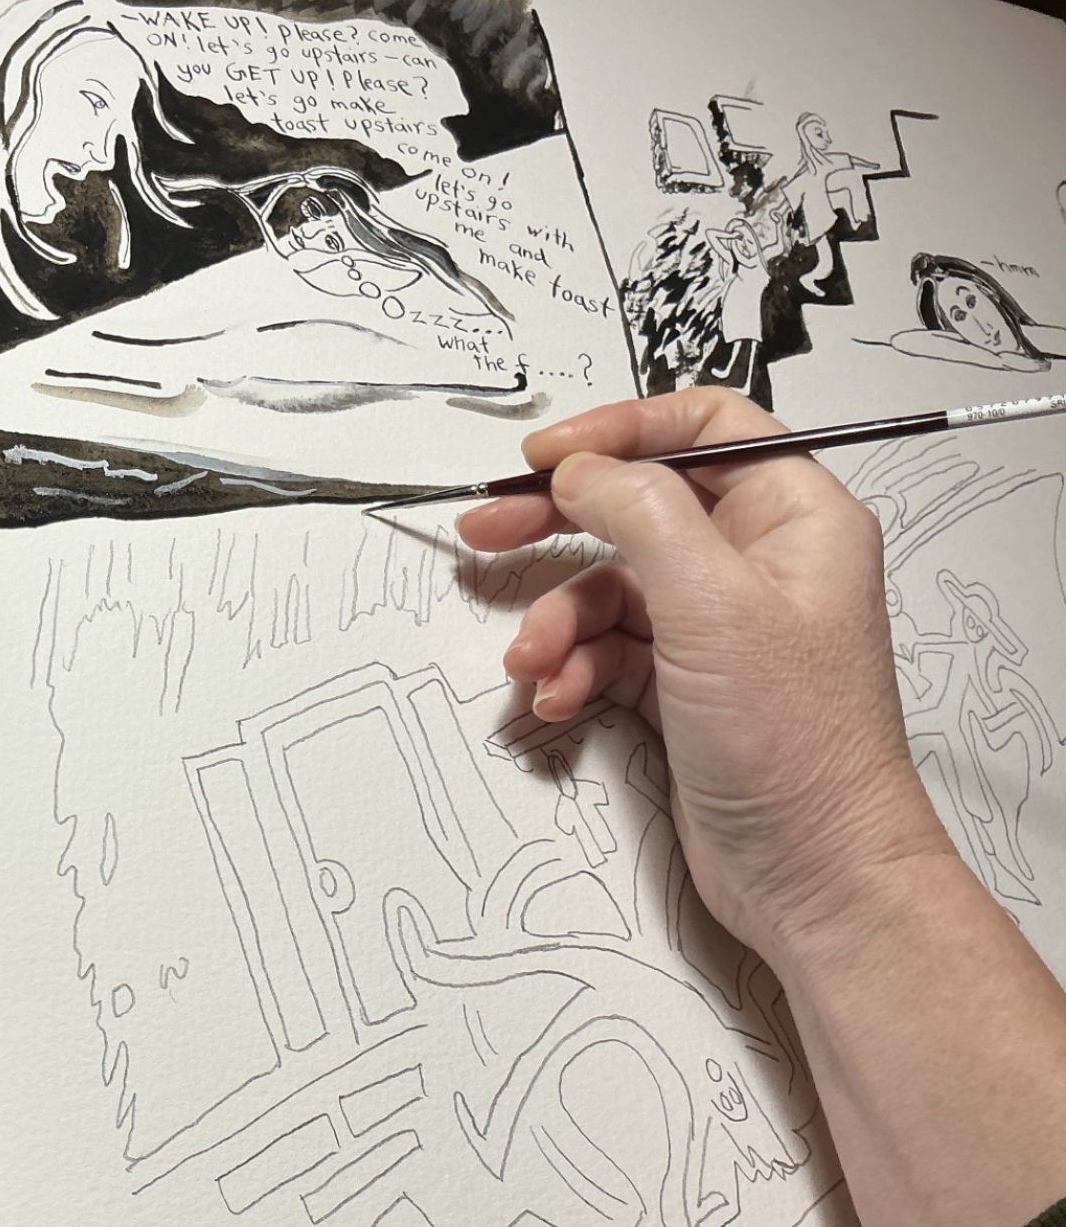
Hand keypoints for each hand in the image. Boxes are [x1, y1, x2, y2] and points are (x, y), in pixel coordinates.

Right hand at [456, 388, 954, 959]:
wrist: (814, 874)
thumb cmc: (797, 744)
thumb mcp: (712, 605)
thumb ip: (640, 514)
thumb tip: (581, 468)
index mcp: (795, 518)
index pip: (702, 427)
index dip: (619, 432)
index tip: (546, 457)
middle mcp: (760, 561)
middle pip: (638, 505)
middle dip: (558, 523)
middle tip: (486, 529)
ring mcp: (720, 624)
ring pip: (610, 586)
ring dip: (558, 622)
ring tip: (534, 665)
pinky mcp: (686, 682)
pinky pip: (607, 648)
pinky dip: (573, 668)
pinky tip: (559, 700)